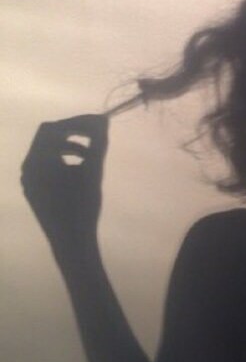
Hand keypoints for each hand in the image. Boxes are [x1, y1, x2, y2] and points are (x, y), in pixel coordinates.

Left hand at [21, 114, 108, 253]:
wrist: (72, 242)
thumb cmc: (82, 206)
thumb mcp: (93, 170)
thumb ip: (97, 142)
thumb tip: (102, 119)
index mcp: (38, 161)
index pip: (54, 128)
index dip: (78, 122)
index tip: (100, 124)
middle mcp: (28, 167)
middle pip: (48, 136)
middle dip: (73, 132)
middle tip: (95, 134)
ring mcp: (29, 179)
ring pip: (47, 150)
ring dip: (69, 145)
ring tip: (90, 155)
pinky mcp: (34, 189)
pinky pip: (46, 164)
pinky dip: (63, 159)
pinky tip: (80, 169)